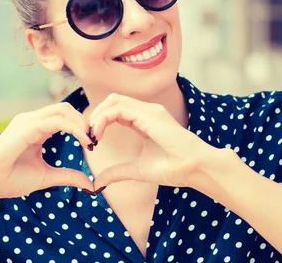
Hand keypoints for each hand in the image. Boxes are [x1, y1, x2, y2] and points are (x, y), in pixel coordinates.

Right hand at [0, 103, 94, 200]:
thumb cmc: (9, 178)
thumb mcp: (46, 176)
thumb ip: (68, 176)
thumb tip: (91, 185)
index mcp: (36, 128)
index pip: (64, 117)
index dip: (81, 126)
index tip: (93, 144)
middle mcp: (32, 120)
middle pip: (66, 109)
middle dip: (84, 122)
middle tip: (94, 140)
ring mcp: (28, 121)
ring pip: (63, 110)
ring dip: (81, 123)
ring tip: (90, 141)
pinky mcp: (26, 127)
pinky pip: (56, 121)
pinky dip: (73, 128)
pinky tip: (83, 140)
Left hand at [89, 94, 214, 189]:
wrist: (193, 169)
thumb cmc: (172, 168)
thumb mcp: (137, 170)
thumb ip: (117, 172)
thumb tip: (98, 181)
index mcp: (145, 120)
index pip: (116, 110)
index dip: (100, 121)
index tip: (92, 141)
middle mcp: (147, 111)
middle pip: (113, 100)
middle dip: (95, 115)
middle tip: (88, 136)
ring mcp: (149, 110)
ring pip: (114, 100)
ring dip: (97, 116)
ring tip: (92, 136)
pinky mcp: (149, 115)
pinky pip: (118, 109)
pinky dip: (102, 119)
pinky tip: (98, 135)